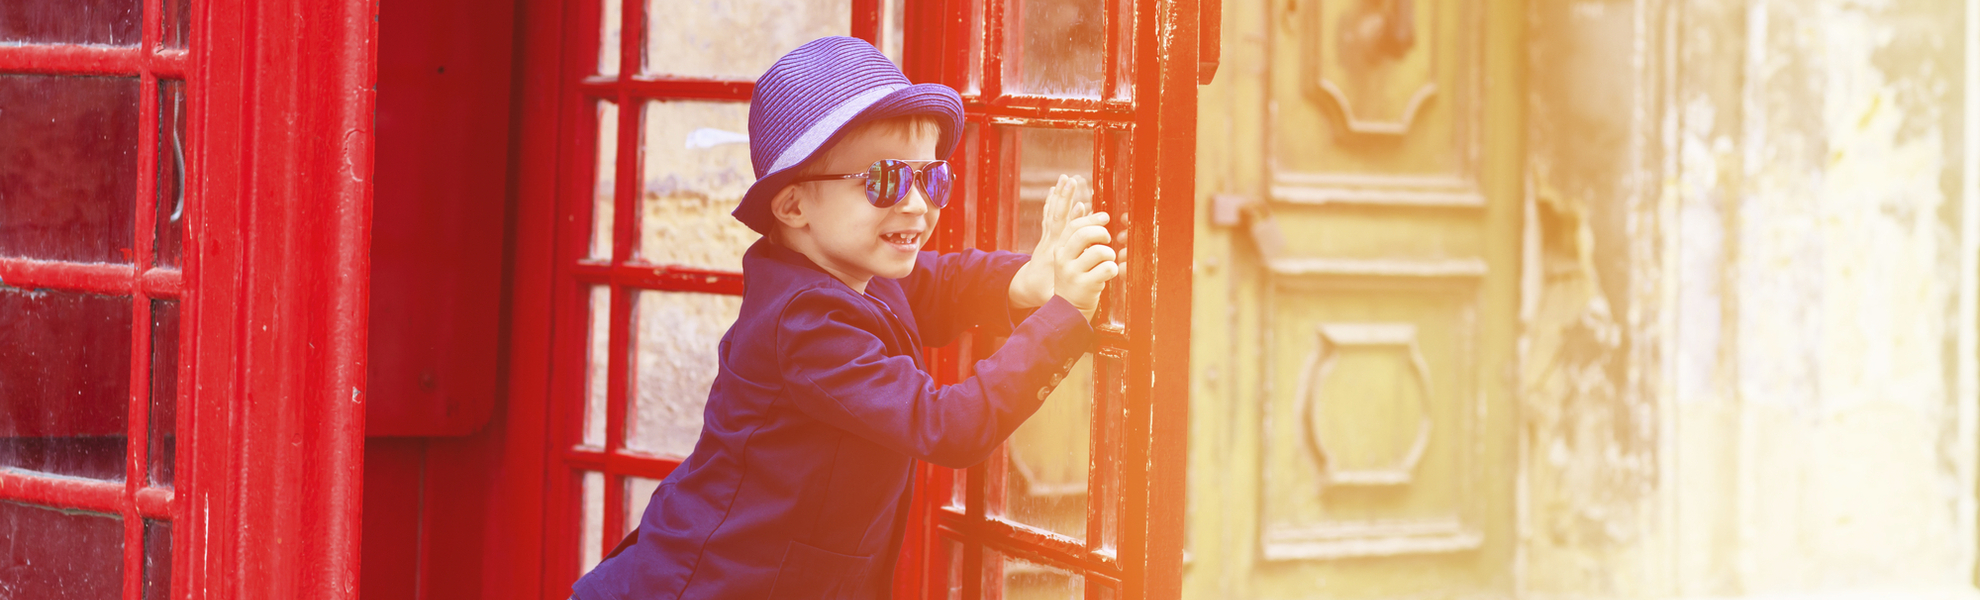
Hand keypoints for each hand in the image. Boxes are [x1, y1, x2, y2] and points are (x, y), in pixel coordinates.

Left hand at [1009, 174, 1092, 308]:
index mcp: (1056, 254)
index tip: (1084, 206)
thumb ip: (1060, 294)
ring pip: (1053, 211)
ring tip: (1065, 178)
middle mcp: (1051, 241)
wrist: (1024, 286)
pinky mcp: (1046, 235)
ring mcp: (1047, 237)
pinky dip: (1054, 201)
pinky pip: (1050, 215)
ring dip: (1060, 195)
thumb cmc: (1041, 291)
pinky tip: (1056, 188)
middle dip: (1065, 198)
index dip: (1076, 219)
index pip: (1067, 233)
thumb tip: (1071, 295)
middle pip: (1058, 216)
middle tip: (1071, 181)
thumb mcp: (1051, 296)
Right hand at [1052, 207, 1116, 321]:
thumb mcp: (1069, 256)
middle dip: (1102, 233)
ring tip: (1108, 261)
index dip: (1092, 219)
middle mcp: (1064, 260)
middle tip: (1108, 240)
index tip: (1106, 217)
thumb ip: (1076, 236)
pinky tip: (1108, 274)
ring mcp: (1074, 273)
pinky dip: (1113, 269)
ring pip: (1100, 251)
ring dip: (1110, 254)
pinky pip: (1107, 268)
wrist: (1068, 309)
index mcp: (1059, 250)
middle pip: (1085, 235)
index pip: (1074, 226)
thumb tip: (1083, 205)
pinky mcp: (1085, 285)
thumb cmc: (1074, 279)